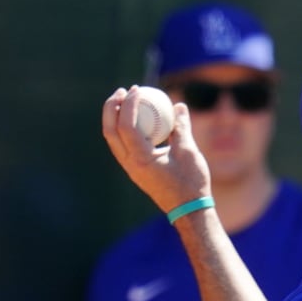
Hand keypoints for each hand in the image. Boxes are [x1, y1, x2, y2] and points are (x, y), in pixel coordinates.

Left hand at [101, 85, 211, 213]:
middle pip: (110, 131)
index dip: (130, 104)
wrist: (189, 211)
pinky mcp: (136, 170)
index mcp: (141, 160)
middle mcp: (130, 165)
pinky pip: (124, 145)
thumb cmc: (191, 183)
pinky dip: (126, 129)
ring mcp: (131, 169)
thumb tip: (178, 105)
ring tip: (126, 101)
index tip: (138, 89)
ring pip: (114, 139)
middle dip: (113, 107)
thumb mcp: (189, 152)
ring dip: (116, 118)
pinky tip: (138, 120)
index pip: (127, 126)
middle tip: (123, 90)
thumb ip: (181, 127)